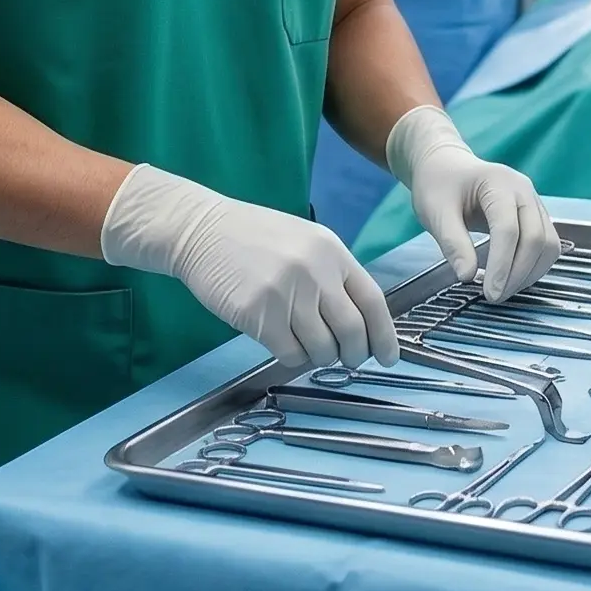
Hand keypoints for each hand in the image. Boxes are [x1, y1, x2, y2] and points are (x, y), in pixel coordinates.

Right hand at [100, 164, 396, 368]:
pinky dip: (292, 356)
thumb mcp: (305, 243)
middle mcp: (314, 272)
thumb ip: (332, 275)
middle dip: (354, 354)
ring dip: (320, 357)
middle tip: (348, 359)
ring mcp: (286, 293)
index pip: (373, 301)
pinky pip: (289, 353)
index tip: (389, 357)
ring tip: (308, 347)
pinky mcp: (257, 314)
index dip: (385, 335)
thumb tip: (360, 322)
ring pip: (321, 348)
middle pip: (352, 331)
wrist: (202, 230)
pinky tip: (283, 343)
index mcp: (332, 252)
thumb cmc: (254, 238)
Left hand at [389, 107, 561, 299]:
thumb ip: (452, 243)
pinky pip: (546, 244)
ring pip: (548, 244)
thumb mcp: (435, 212)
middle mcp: (524, 191)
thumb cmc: (439, 186)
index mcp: (499, 183)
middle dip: (518, 273)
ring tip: (503, 290)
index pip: (509, 229)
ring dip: (530, 273)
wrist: (447, 167)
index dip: (502, 265)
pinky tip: (513, 278)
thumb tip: (467, 276)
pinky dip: (534, 266)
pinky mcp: (536, 215)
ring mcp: (533, 202)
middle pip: (536, 238)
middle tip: (494, 297)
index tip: (489, 293)